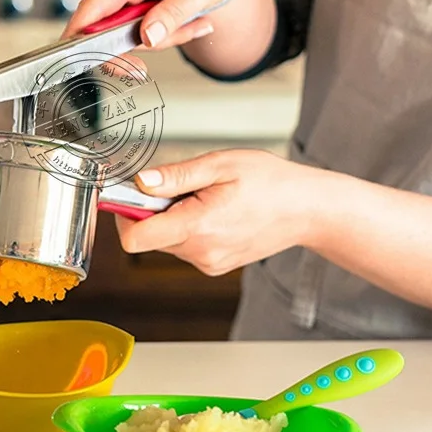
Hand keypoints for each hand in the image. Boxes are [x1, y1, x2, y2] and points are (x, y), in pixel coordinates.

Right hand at [61, 0, 248, 48]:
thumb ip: (174, 13)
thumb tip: (147, 37)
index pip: (93, 6)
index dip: (82, 38)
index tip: (94, 62)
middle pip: (102, 28)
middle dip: (135, 48)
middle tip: (163, 52)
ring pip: (121, 33)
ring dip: (157, 39)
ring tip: (189, 24)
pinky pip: (132, 27)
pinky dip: (157, 32)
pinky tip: (182, 22)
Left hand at [115, 150, 325, 275]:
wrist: (308, 210)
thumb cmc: (271, 183)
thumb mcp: (220, 165)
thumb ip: (175, 176)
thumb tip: (141, 182)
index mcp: (198, 227)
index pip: (135, 239)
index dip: (123, 215)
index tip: (128, 195)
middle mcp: (201, 253)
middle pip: (148, 238)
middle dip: (152, 211)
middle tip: (179, 187)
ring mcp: (208, 263)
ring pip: (166, 242)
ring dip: (171, 219)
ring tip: (204, 198)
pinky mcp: (214, 266)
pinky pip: (185, 247)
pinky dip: (188, 229)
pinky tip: (213, 212)